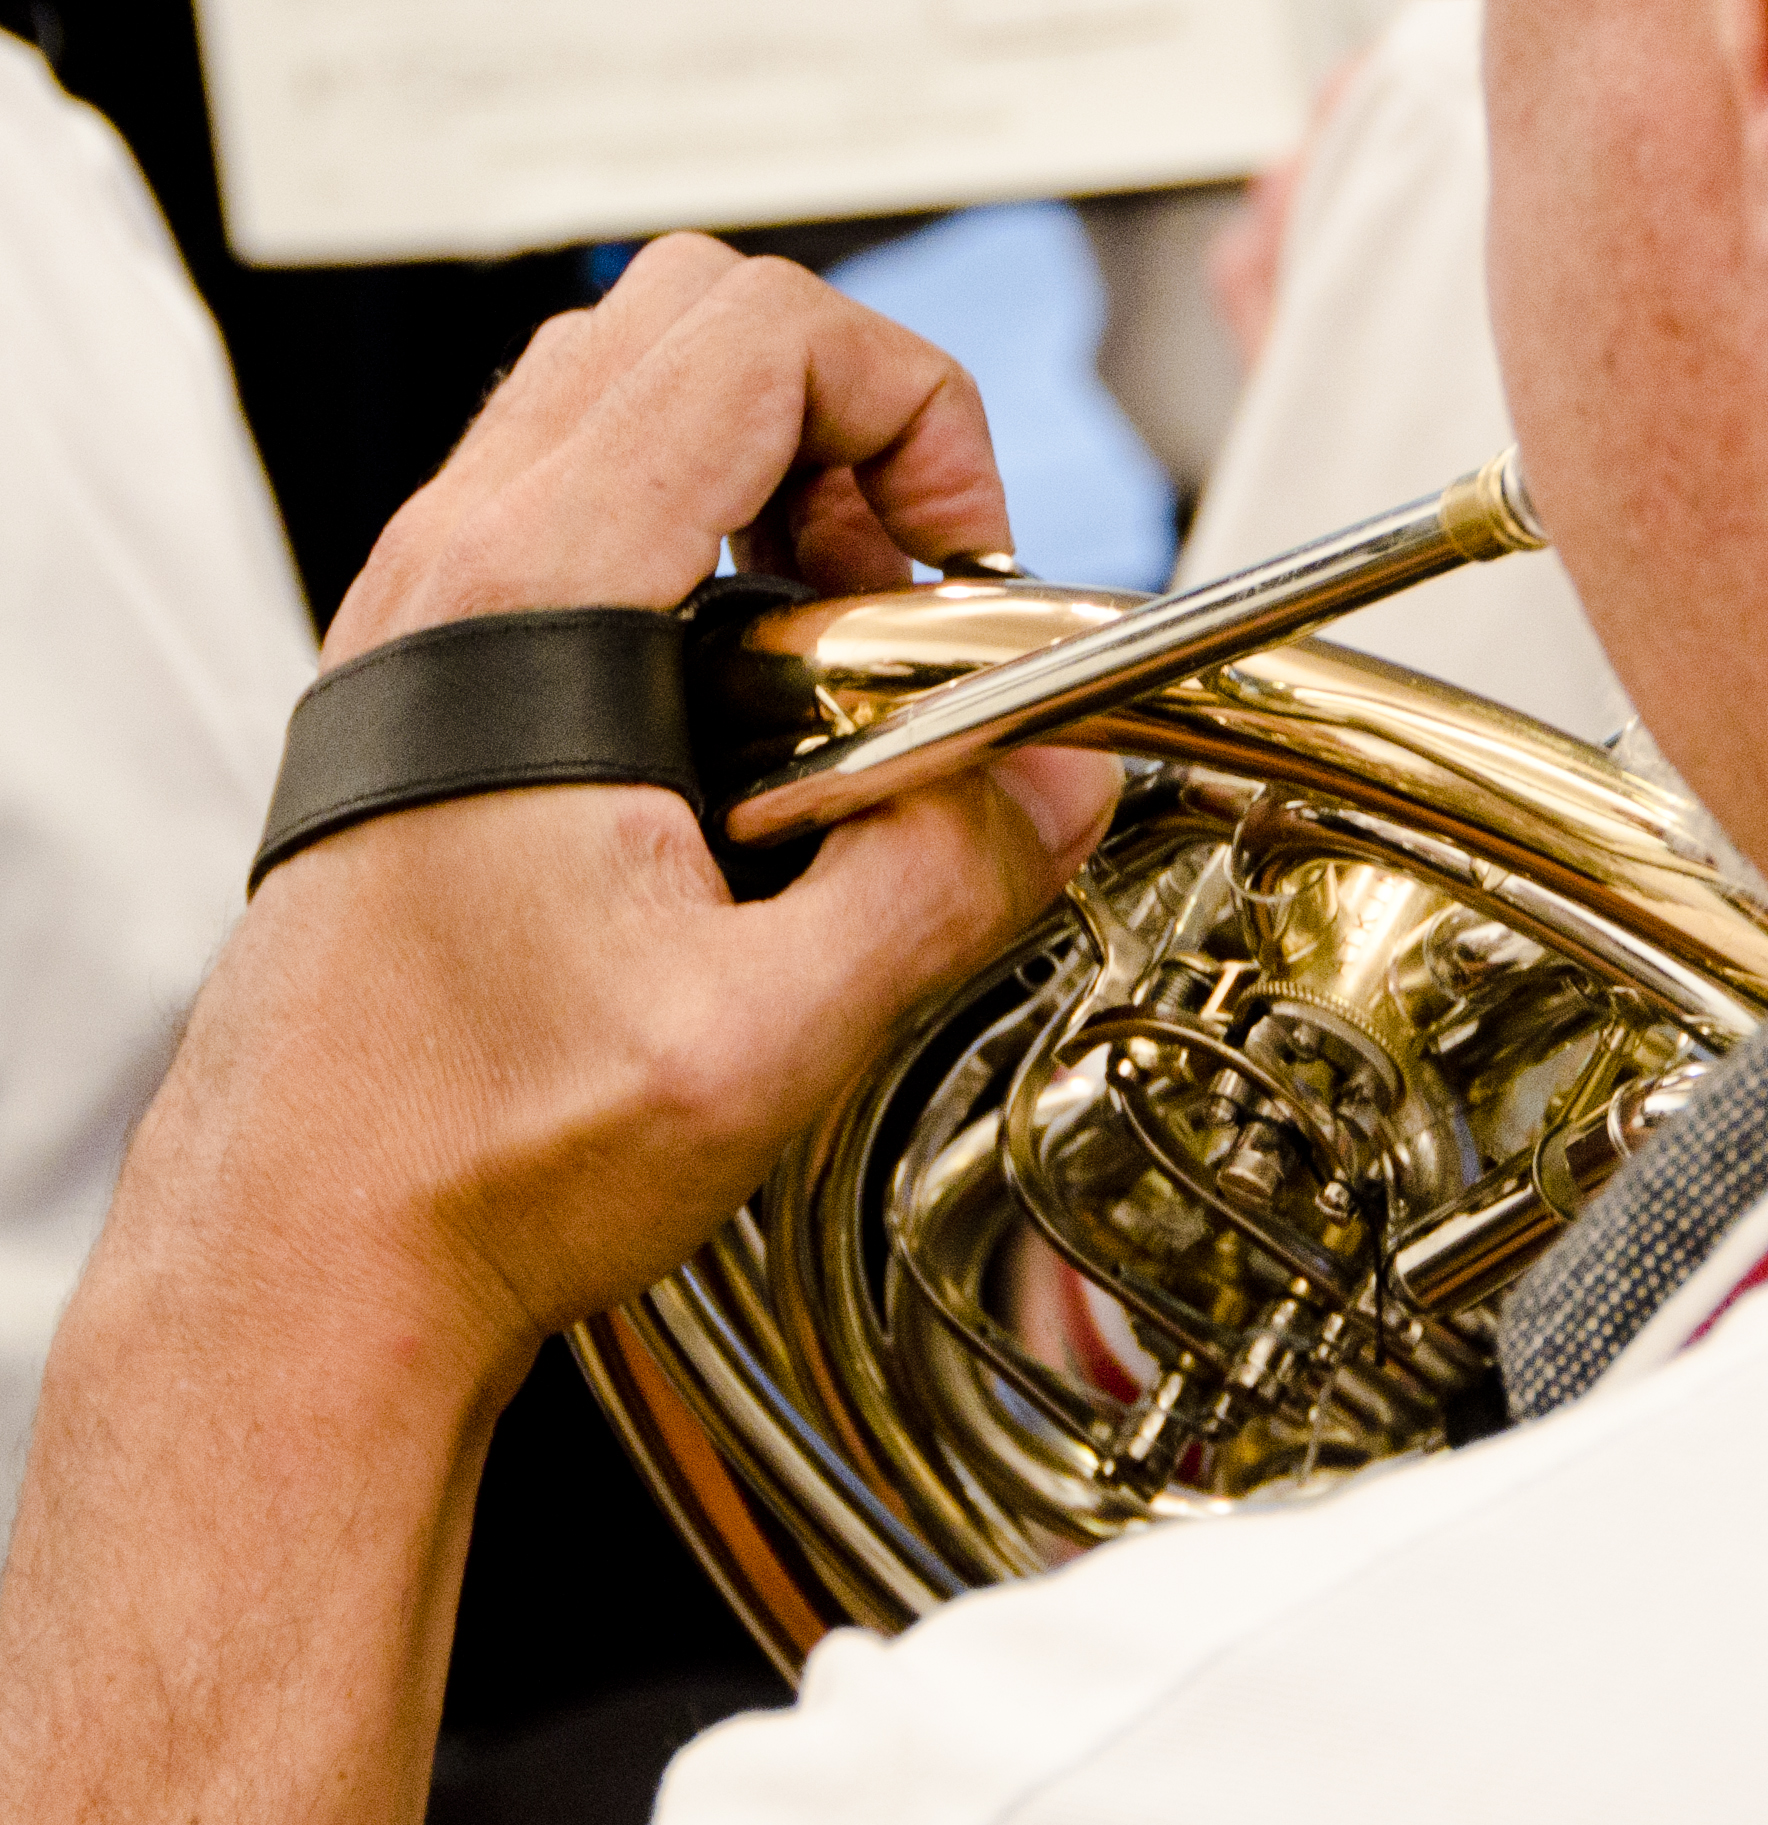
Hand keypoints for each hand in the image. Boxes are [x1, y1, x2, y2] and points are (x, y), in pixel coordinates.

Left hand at [0, 235, 1117, 1822]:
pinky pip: (579, 506)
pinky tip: (755, 711)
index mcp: (523, 609)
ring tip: (846, 647)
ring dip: (776, 473)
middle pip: (680, 320)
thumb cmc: (466, 1149)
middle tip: (911, 590)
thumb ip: (940, 888)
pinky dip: (704, 541)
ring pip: (621, 396)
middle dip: (849, 417)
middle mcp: (449, 574)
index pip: (746, 339)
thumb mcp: (759, 1042)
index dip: (910, 409)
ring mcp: (423, 616)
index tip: (962, 566)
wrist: (309, 1244)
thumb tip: (1064, 781)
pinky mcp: (431, 682)